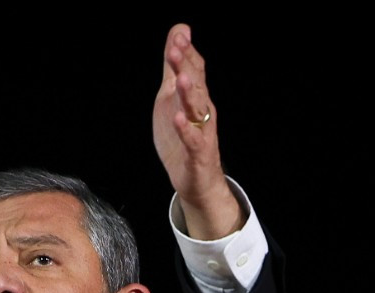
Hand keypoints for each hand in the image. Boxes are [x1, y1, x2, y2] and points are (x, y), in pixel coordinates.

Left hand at [152, 23, 243, 239]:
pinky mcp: (198, 153)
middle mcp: (202, 110)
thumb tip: (179, 30)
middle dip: (186, 67)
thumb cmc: (184, 136)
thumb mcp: (172, 96)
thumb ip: (175, 65)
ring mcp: (202, 131)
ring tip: (180, 79)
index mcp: (196, 96)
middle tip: (176, 49)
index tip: (179, 35)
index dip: (187, 53)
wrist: (197, 179)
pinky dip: (186, 130)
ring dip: (189, 94)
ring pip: (197, 110)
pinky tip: (178, 119)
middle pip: (195, 85)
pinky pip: (193, 140)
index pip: (195, 70)